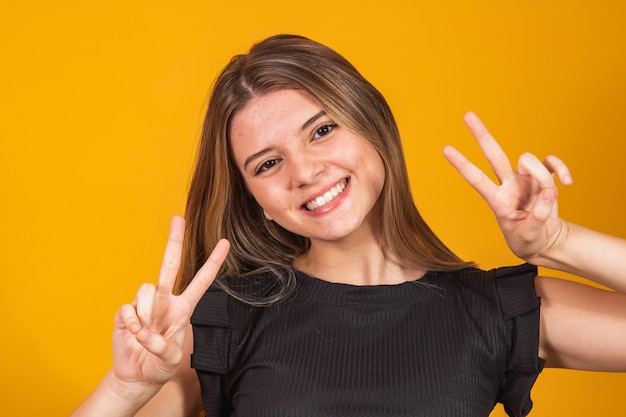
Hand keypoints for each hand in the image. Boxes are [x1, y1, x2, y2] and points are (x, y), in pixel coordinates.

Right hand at [111, 216, 229, 391]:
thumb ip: (163, 348)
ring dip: (146, 315)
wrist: (136, 377)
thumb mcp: (170, 362)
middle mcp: (165, 301)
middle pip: (169, 266)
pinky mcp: (125, 313)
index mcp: (183, 308)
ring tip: (145, 335)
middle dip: (174, 242)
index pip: (201, 281)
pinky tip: (133, 335)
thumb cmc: (159, 366)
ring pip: (147, 289)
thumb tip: (145, 333)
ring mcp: (144, 305)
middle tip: (178, 218)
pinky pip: (128, 309)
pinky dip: (132, 324)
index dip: (213, 262)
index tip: (225, 242)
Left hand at [443, 112, 571, 261]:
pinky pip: (550, 162)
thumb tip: (549, 192)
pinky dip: (560, 169)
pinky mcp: (542, 178)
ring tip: (551, 196)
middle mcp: (508, 185)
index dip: (461, 164)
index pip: (475, 179)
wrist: (544, 241)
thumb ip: (538, 217)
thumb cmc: (528, 240)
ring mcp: (525, 179)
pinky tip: (567, 182)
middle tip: (467, 114)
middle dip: (481, 134)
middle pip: (493, 154)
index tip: (445, 149)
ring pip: (528, 160)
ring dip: (543, 176)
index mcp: (497, 200)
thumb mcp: (528, 237)